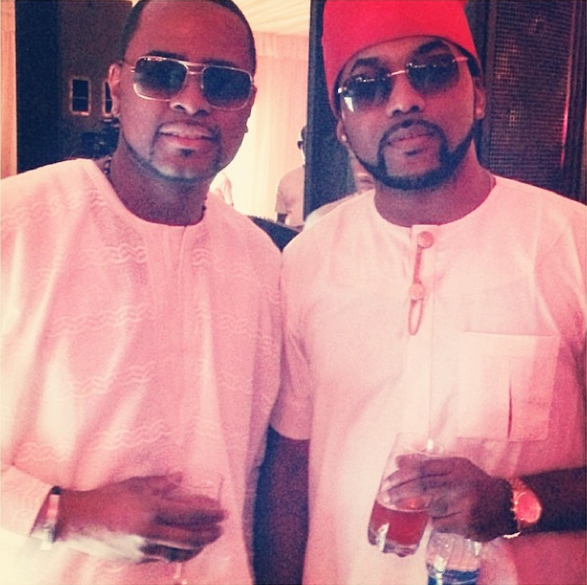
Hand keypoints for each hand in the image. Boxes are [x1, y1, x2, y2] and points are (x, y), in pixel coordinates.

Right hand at [57, 475, 225, 562]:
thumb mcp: (135, 484)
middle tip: (221, 528)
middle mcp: (149, 532)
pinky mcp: (135, 559)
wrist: (77, 521)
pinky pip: (163, 557)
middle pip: (189, 537)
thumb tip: (180, 478)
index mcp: (151, 510)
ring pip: (178, 552)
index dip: (209, 513)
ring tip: (207, 538)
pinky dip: (179, 552)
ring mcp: (142, 549)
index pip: (189, 513)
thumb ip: (160, 483)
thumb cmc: (106, 497)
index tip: (222, 511)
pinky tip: (185, 547)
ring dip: (197, 546)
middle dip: (209, 533)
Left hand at [384, 456, 513, 540]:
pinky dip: (435, 521)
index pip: (423, 469)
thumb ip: (427, 463)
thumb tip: (398, 461)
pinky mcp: (466, 525)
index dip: (402, 474)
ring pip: (430, 508)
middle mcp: (460, 485)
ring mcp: (464, 506)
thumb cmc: (474, 483)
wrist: (506, 505)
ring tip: (422, 506)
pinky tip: (443, 516)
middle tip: (386, 495)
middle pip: (423, 488)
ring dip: (422, 508)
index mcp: (456, 467)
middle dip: (400, 492)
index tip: (388, 480)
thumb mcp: (454, 467)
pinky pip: (439, 524)